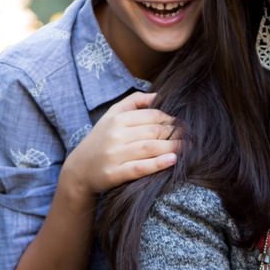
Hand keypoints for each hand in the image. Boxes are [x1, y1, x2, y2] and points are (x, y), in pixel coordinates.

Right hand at [62, 91, 179, 196]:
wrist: (78, 170)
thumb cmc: (101, 140)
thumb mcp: (112, 115)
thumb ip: (134, 102)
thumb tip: (159, 95)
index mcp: (117, 119)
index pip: (152, 115)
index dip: (171, 119)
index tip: (183, 124)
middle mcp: (115, 135)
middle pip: (154, 131)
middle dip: (176, 133)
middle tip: (191, 136)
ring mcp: (114, 155)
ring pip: (150, 148)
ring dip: (173, 147)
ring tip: (187, 148)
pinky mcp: (114, 174)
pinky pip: (139, 168)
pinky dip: (157, 164)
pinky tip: (172, 160)